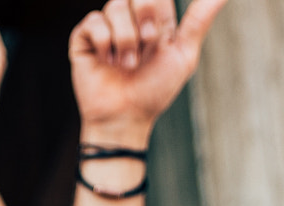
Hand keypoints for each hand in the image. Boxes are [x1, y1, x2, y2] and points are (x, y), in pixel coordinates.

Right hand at [69, 0, 227, 143]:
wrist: (125, 118)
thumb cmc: (154, 91)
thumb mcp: (184, 54)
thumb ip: (200, 19)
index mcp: (154, 19)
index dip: (159, 13)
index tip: (160, 39)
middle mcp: (130, 19)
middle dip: (145, 18)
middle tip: (147, 46)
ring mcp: (106, 28)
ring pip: (115, 5)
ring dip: (126, 38)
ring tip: (127, 63)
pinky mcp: (83, 39)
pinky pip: (94, 21)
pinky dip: (105, 42)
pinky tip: (107, 61)